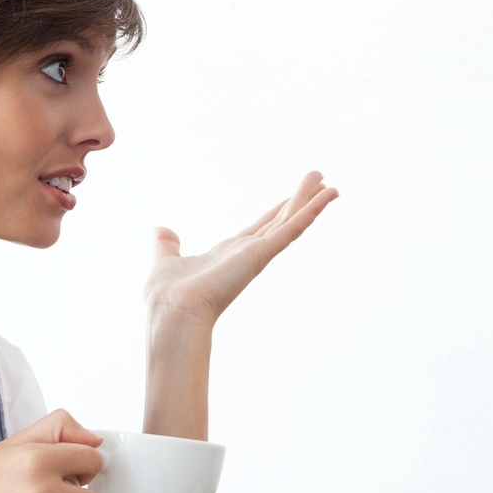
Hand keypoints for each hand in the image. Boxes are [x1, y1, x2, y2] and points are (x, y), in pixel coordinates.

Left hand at [145, 172, 338, 328]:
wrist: (173, 312)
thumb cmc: (168, 296)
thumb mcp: (166, 260)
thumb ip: (167, 246)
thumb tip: (161, 232)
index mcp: (230, 253)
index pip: (260, 227)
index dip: (277, 211)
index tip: (292, 197)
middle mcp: (248, 253)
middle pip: (281, 220)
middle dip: (300, 201)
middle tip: (319, 181)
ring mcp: (258, 253)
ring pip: (291, 222)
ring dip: (312, 203)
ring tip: (332, 186)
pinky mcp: (263, 253)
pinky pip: (292, 228)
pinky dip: (310, 212)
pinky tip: (325, 197)